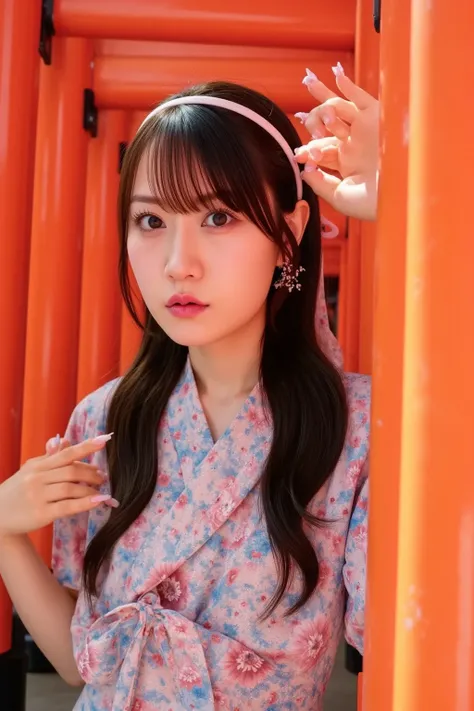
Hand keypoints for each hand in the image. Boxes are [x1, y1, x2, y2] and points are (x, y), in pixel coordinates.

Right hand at [0, 435, 117, 536]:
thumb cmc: (17, 492)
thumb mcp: (30, 471)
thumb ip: (49, 457)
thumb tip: (64, 440)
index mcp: (38, 465)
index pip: (66, 453)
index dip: (86, 446)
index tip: (104, 440)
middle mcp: (37, 478)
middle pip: (71, 470)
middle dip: (91, 473)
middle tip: (102, 478)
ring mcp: (38, 495)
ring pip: (71, 488)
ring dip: (90, 489)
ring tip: (100, 492)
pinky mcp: (41, 513)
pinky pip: (68, 506)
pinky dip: (85, 503)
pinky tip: (98, 501)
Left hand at [295, 65, 379, 220]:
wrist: (402, 192)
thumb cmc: (373, 201)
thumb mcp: (339, 197)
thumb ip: (319, 183)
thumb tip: (305, 169)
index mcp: (348, 164)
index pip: (321, 149)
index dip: (307, 150)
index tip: (299, 154)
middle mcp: (356, 144)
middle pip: (328, 123)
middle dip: (312, 121)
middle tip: (309, 128)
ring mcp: (366, 130)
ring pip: (339, 108)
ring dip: (325, 106)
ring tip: (323, 112)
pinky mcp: (377, 118)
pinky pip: (360, 98)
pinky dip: (348, 86)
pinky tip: (335, 74)